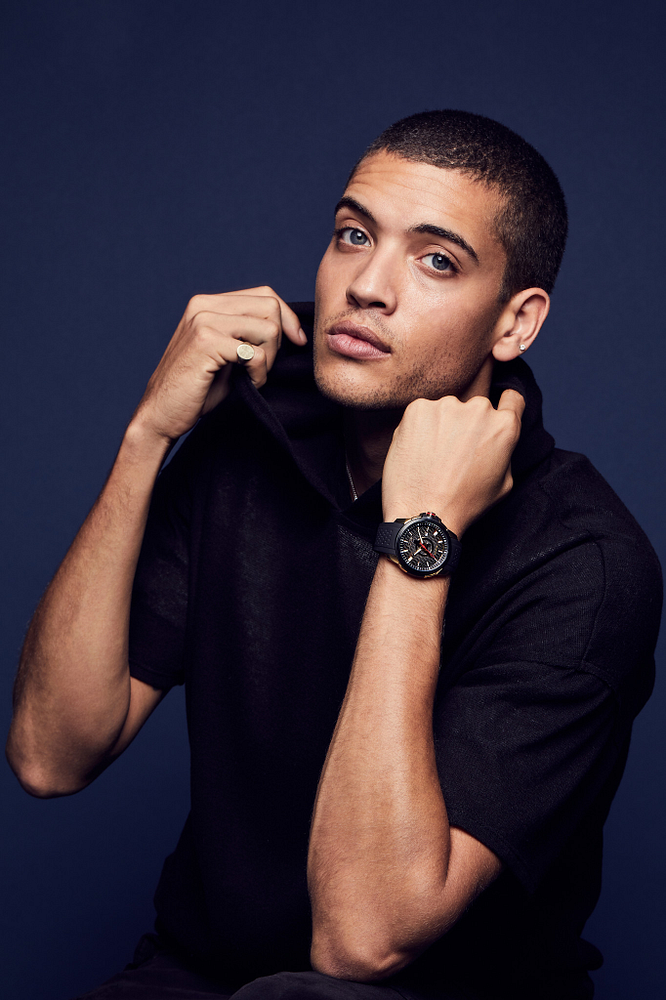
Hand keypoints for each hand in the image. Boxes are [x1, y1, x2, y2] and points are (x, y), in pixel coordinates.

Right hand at [131, 287, 305, 443]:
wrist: (162, 414)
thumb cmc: (198, 389)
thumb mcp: (227, 353)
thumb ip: (248, 333)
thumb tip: (290, 327)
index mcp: (208, 303)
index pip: (265, 294)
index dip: (287, 318)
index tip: (297, 342)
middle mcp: (204, 305)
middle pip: (270, 307)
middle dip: (279, 342)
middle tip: (264, 368)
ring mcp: (203, 321)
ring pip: (268, 329)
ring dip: (269, 359)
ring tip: (253, 376)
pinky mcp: (206, 342)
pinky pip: (256, 354)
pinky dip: (259, 374)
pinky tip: (247, 384)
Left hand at [381, 390, 524, 535]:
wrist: (424, 511)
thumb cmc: (465, 503)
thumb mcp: (504, 482)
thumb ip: (505, 451)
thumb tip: (498, 438)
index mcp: (504, 426)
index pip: (511, 399)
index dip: (504, 406)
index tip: (493, 416)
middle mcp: (478, 409)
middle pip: (476, 408)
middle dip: (468, 424)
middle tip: (454, 452)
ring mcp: (446, 406)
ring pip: (447, 410)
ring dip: (442, 425)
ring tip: (433, 457)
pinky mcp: (418, 408)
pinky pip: (422, 413)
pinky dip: (419, 427)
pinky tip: (418, 451)